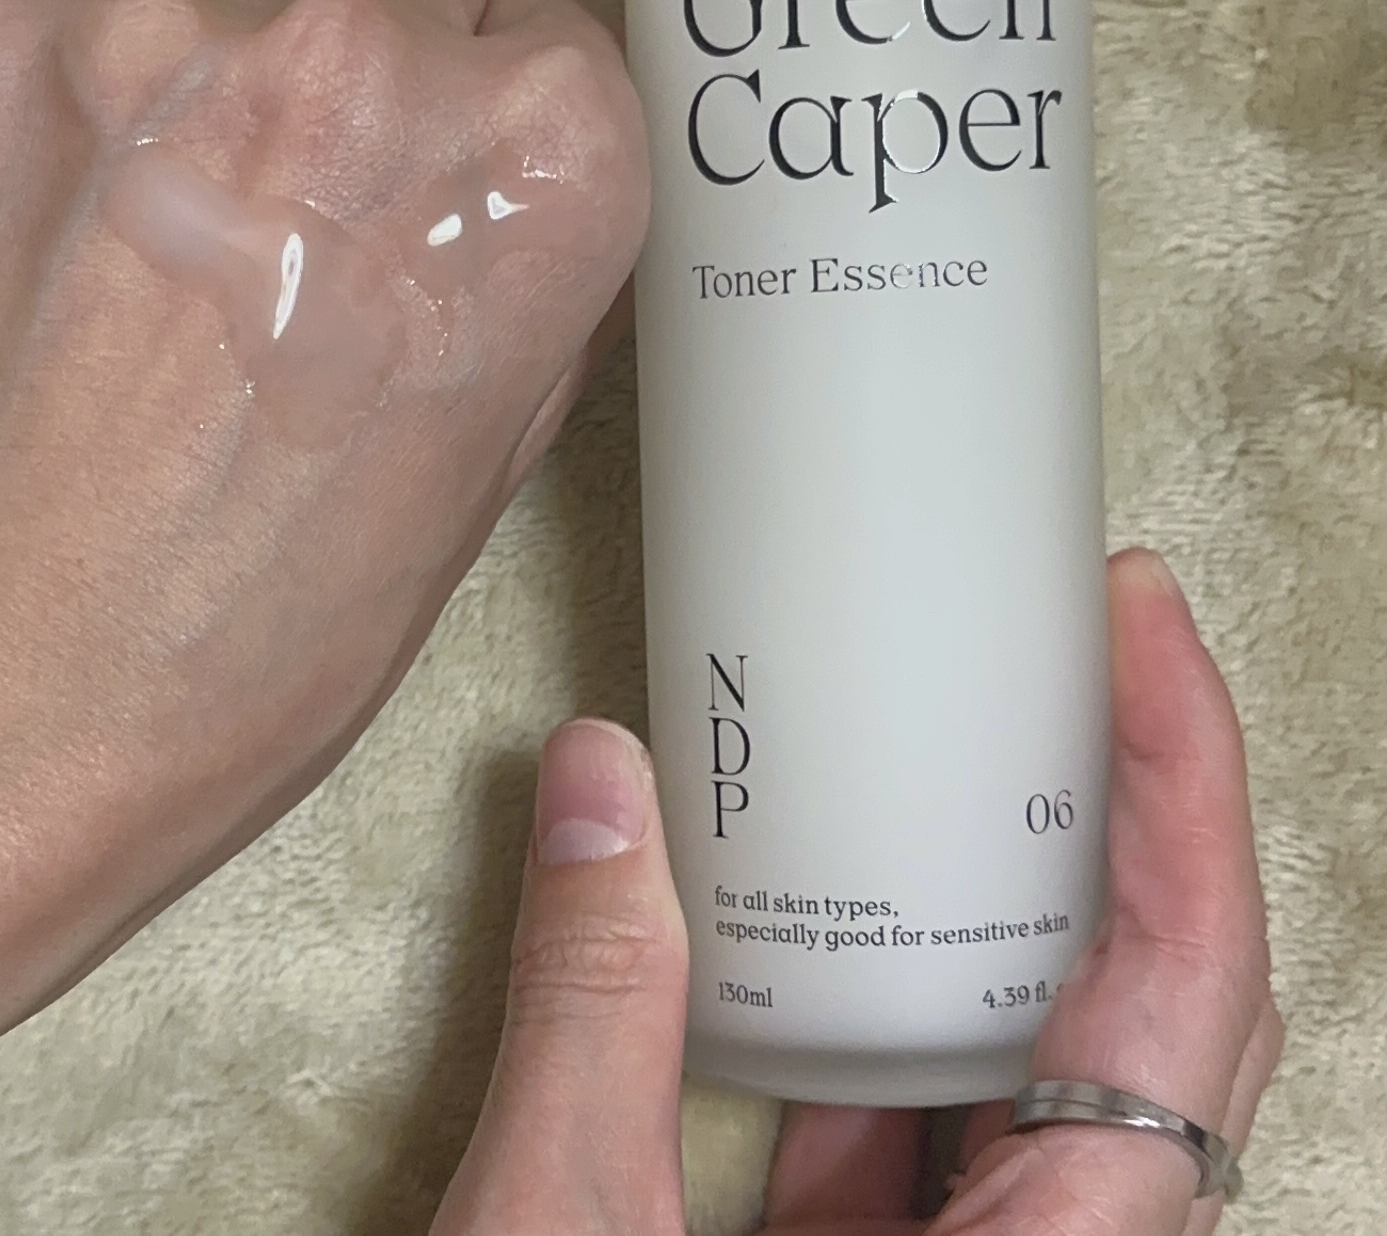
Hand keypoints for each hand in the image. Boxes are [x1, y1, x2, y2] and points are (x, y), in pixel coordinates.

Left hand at [0, 0, 645, 1232]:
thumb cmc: (260, 630)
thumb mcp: (483, 463)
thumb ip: (517, 277)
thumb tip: (479, 185)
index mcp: (536, 159)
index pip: (538, 43)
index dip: (468, 140)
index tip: (405, 210)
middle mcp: (370, 54)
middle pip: (393, 3)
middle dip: (347, 110)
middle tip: (263, 253)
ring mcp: (165, 24)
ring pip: (222, 5)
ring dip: (195, 100)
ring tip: (125, 268)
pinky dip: (60, 78)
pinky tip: (35, 220)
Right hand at [435, 550, 1280, 1235]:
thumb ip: (591, 1011)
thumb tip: (601, 790)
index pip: (1183, 1014)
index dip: (1192, 802)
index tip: (1147, 642)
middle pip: (1171, 1031)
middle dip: (1148, 822)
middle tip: (1090, 658)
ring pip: (1070, 1084)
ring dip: (1038, 911)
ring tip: (988, 766)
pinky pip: (954, 1140)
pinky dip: (916, 1012)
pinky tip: (849, 931)